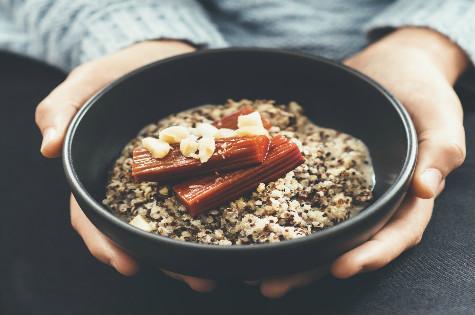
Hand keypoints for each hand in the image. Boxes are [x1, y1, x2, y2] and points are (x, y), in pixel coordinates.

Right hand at [36, 40, 216, 291]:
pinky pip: (201, 197)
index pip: (93, 216)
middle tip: (193, 278)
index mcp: (98, 175)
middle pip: (138, 230)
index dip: (106, 242)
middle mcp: (132, 187)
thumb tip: (49, 148)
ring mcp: (165, 182)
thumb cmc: (116, 75)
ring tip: (214, 270)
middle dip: (161, 257)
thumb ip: (60, 110)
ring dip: (190, 250)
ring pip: (171, 223)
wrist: (158, 62)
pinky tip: (230, 234)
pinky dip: (213, 218)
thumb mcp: (84, 85)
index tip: (128, 262)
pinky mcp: (194, 171)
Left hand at [255, 27, 467, 297]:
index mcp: (406, 196)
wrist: (390, 65)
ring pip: (319, 229)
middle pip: (346, 243)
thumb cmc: (421, 89)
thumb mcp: (440, 115)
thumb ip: (441, 150)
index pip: (393, 234)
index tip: (340, 267)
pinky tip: (252, 228)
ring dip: (290, 254)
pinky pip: (299, 197)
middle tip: (273, 284)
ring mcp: (344, 189)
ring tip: (255, 271)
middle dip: (314, 268)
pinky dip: (279, 216)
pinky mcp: (319, 172)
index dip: (371, 253)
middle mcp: (373, 200)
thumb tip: (426, 188)